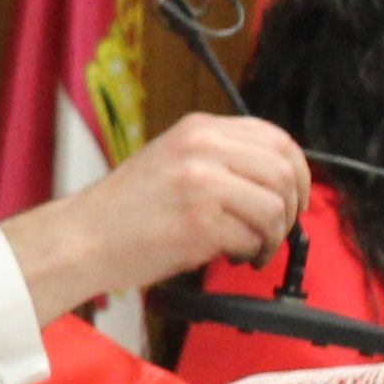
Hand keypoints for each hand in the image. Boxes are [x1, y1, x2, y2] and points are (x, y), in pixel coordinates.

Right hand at [0, 114, 309, 324]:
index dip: (299, 172)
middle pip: (283, 172)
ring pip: (274, 208)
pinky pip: (251, 238)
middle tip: (277, 229)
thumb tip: (278, 180)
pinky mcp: (200, 222)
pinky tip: (228, 254)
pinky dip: (247, 253)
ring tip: (251, 246)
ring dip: (273, 235)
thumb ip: (221, 158)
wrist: (83, 237)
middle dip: (290, 209)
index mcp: (198, 128)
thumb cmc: (126, 209)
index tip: (297, 196)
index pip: (276, 138)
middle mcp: (202, 148)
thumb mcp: (173, 159)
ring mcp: (201, 183)